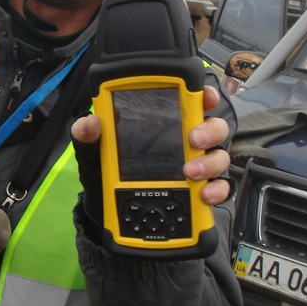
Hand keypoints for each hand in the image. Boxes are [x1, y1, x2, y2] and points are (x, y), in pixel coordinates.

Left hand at [71, 85, 231, 223]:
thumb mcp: (94, 153)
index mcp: (162, 124)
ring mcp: (195, 166)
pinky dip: (215, 191)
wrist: (107, 210)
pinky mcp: (198, 192)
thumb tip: (90, 123)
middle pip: (213, 127)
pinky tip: (202, 195)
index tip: (205, 96)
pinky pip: (218, 188)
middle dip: (209, 130)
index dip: (203, 95)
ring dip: (209, 163)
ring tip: (189, 172)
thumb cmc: (105, 174)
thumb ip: (89, 136)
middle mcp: (184, 142)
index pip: (189, 102)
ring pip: (218, 157)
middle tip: (194, 140)